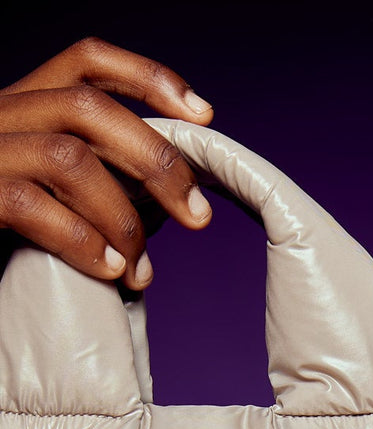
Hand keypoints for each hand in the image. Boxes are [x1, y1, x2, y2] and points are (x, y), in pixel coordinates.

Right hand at [0, 37, 214, 290]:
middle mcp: (3, 115)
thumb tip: (170, 202)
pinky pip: (31, 206)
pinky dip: (81, 241)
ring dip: (122, 218)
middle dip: (156, 162)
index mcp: (26, 104)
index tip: (202, 115)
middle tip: (196, 215)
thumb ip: (98, 181)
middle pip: (89, 109)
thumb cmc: (4, 223)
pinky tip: (109, 271)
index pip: (86, 62)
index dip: (147, 77)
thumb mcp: (49, 185)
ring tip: (141, 269)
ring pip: (68, 159)